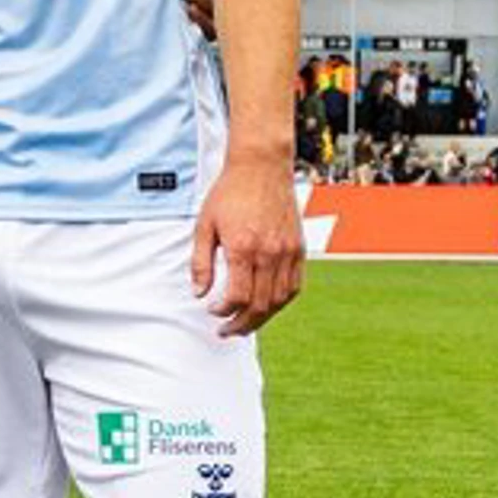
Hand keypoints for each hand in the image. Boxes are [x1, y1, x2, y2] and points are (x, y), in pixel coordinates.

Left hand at [191, 155, 304, 336]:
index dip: (224, 312)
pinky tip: (266, 305)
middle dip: (241, 325)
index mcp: (243, 248)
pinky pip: (294, 286)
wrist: (261, 166)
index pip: (237, 297)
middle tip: (227, 331)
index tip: (213, 312)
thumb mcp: (204, 225)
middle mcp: (269, 253)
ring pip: (279, 300)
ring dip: (261, 318)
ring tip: (245, 324)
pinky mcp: (298, 248)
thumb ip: (200, 263)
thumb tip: (199, 294)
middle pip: (260, 305)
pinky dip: (280, 302)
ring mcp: (287, 251)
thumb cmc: (229, 192)